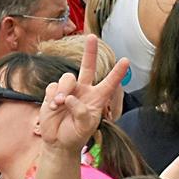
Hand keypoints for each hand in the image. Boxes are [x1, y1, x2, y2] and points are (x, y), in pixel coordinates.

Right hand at [39, 35, 128, 152]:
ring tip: (60, 105)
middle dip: (90, 51)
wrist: (58, 141)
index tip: (126, 60)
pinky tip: (53, 107)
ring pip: (67, 78)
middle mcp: (84, 90)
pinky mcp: (53, 92)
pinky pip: (53, 86)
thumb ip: (81, 112)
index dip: (117, 72)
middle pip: (87, 66)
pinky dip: (52, 96)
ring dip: (64, 91)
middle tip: (92, 36)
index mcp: (97, 98)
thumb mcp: (85, 127)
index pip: (109, 83)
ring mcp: (69, 90)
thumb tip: (71, 98)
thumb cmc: (76, 135)